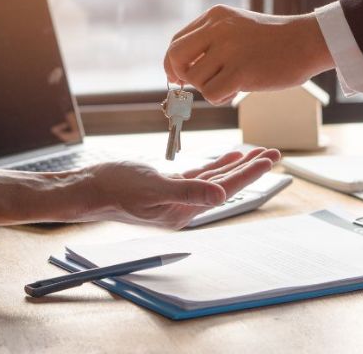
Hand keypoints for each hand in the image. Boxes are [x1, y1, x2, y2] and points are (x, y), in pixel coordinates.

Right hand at [89, 148, 280, 228]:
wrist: (89, 189)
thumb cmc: (116, 188)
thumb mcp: (153, 188)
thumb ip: (188, 191)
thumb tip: (222, 195)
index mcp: (185, 210)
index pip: (226, 189)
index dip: (249, 173)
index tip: (269, 159)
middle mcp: (185, 206)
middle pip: (226, 184)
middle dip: (250, 168)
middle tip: (273, 153)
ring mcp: (176, 198)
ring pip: (215, 179)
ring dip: (235, 166)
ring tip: (256, 154)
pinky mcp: (167, 187)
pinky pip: (198, 176)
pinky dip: (215, 166)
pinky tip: (227, 157)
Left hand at [163, 5, 333, 104]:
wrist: (306, 42)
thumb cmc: (273, 41)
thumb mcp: (237, 28)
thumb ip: (210, 42)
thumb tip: (179, 71)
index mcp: (215, 16)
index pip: (177, 42)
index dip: (173, 63)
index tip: (179, 76)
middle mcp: (218, 29)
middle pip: (176, 57)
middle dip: (180, 76)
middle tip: (194, 85)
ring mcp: (229, 49)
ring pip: (194, 79)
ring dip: (208, 88)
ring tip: (231, 84)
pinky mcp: (241, 71)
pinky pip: (211, 94)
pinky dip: (219, 98)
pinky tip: (235, 91)